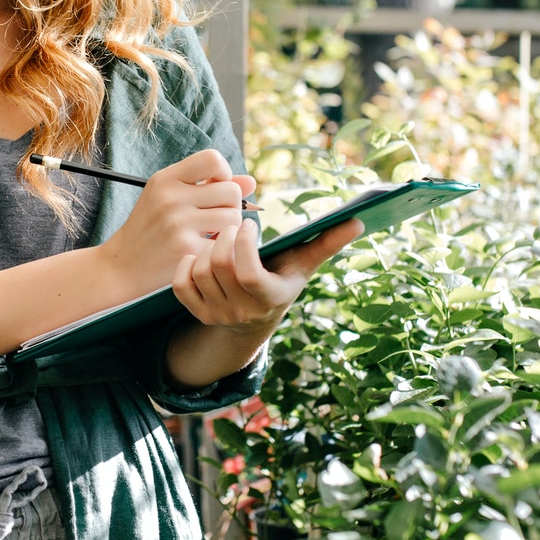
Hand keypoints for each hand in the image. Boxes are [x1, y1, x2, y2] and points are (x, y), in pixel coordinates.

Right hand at [92, 149, 255, 291]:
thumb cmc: (151, 229)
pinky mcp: (187, 250)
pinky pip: (225, 242)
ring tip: (210, 233)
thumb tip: (252, 182)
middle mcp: (170, 198)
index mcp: (165, 179)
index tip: (216, 188)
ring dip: (229, 228)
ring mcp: (178, 224)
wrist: (123, 267)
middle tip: (215, 218)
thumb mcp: (169, 198)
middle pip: (231, 191)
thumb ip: (209, 185)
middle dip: (230, 206)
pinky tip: (204, 250)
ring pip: (233, 217)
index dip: (223, 173)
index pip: (213, 159)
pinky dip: (220, 248)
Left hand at [172, 215, 363, 333]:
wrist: (256, 319)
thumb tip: (358, 221)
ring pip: (199, 271)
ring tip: (220, 240)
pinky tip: (201, 254)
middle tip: (232, 226)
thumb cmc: (282, 279)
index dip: (243, 244)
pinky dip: (186, 263)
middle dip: (223, 237)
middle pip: (219, 266)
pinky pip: (181, 284)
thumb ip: (327, 243)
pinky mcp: (198, 313)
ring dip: (206, 247)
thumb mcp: (304, 264)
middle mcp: (241, 312)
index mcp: (269, 298)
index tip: (248, 224)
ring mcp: (217, 315)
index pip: (247, 273)